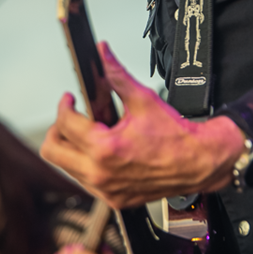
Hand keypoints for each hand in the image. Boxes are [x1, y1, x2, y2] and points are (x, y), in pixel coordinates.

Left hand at [40, 42, 244, 206]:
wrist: (200, 163)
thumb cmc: (176, 136)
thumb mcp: (143, 99)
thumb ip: (116, 75)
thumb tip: (102, 54)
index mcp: (105, 149)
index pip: (65, 125)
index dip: (64, 106)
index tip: (70, 99)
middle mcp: (101, 174)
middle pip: (52, 152)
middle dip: (58, 130)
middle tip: (71, 118)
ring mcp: (107, 191)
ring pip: (67, 168)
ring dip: (72, 148)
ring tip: (92, 133)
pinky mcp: (114, 199)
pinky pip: (86, 181)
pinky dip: (88, 164)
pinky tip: (104, 150)